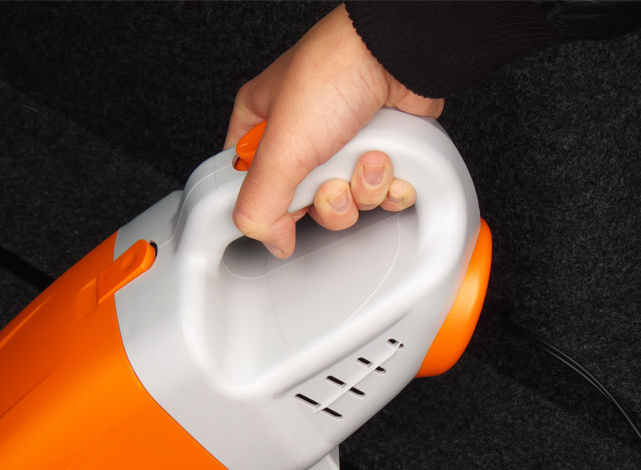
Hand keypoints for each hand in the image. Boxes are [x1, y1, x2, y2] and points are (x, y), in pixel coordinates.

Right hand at [224, 3, 443, 256]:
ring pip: (346, 202)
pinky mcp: (381, 149)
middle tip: (329, 180)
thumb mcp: (280, 149)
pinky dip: (390, 185)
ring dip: (362, 189)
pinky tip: (389, 160)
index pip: (247, 185)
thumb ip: (260, 205)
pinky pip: (382, 194)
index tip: (280, 211)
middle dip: (326, 201)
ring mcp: (343, 145)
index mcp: (262, 125)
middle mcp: (301, 137)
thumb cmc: (336, 70)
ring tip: (367, 157)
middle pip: (302, 204)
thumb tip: (268, 240)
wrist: (399, 53)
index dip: (265, 206)